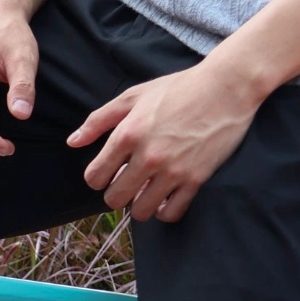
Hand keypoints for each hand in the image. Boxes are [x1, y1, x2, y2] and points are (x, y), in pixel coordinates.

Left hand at [68, 60, 259, 221]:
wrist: (226, 87)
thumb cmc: (178, 88)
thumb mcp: (133, 96)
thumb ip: (99, 120)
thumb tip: (73, 142)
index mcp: (127, 134)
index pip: (94, 178)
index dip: (98, 178)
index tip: (108, 172)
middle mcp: (147, 156)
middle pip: (114, 200)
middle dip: (117, 194)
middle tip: (127, 183)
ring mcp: (173, 170)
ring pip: (141, 212)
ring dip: (140, 205)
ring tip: (146, 191)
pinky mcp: (196, 179)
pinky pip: (171, 213)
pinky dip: (164, 210)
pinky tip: (165, 197)